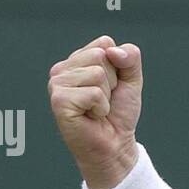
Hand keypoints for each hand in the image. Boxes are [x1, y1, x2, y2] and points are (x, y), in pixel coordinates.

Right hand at [48, 35, 142, 188]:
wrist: (115, 145)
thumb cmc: (118, 113)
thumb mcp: (131, 80)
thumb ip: (130, 57)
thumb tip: (112, 51)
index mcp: (77, 60)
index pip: (104, 43)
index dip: (118, 67)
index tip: (111, 87)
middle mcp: (62, 69)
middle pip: (100, 55)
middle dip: (112, 81)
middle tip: (103, 100)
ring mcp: (57, 84)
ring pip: (98, 73)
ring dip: (106, 96)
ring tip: (97, 109)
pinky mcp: (59, 100)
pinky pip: (94, 93)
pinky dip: (101, 108)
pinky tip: (91, 117)